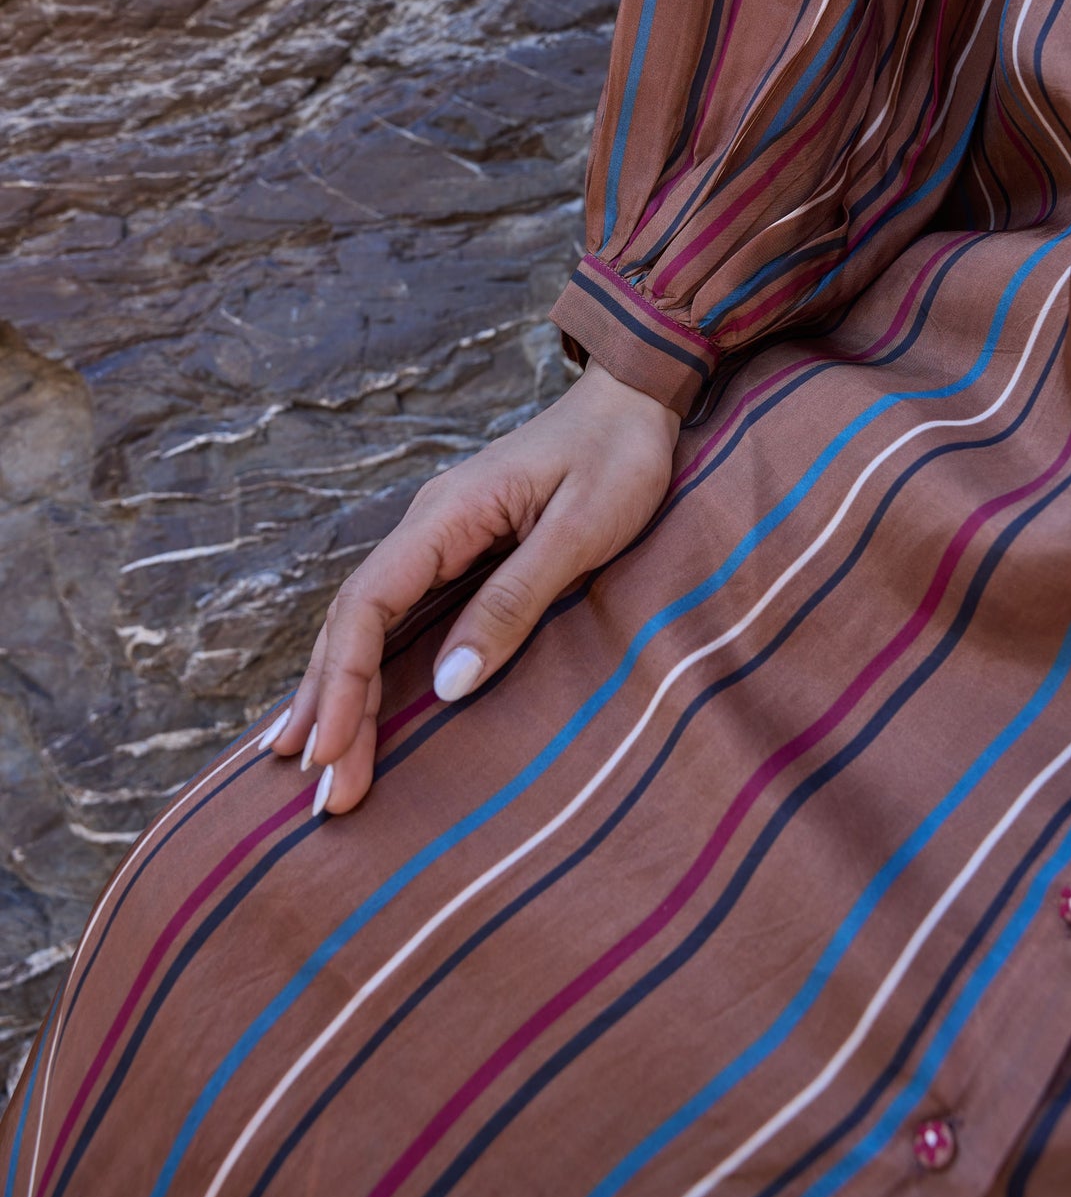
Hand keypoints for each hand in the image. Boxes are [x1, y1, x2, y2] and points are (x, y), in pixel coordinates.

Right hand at [258, 360, 680, 814]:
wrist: (632, 401)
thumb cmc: (617, 458)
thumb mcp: (579, 532)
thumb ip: (513, 603)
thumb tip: (448, 686)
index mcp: (445, 516)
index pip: (367, 607)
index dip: (342, 683)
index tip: (329, 751)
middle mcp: (425, 527)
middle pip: (354, 623)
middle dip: (332, 708)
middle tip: (322, 795)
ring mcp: (437, 538)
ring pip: (366, 623)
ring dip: (339, 693)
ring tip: (311, 767)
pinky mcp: (458, 552)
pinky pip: (396, 617)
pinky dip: (367, 666)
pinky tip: (348, 706)